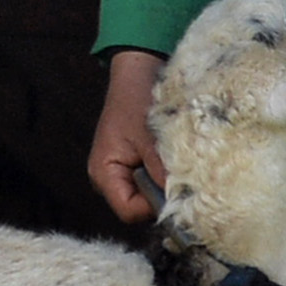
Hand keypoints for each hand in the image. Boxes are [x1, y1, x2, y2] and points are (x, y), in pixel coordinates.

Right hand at [87, 49, 168, 223]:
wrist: (136, 73)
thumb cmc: (137, 100)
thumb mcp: (151, 138)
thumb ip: (161, 171)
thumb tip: (179, 201)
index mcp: (104, 174)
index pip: (129, 212)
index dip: (153, 207)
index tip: (177, 191)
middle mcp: (107, 179)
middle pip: (137, 209)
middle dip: (160, 197)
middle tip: (182, 179)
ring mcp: (119, 174)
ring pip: (145, 197)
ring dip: (163, 186)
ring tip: (175, 165)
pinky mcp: (132, 166)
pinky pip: (149, 183)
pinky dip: (163, 176)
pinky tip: (172, 161)